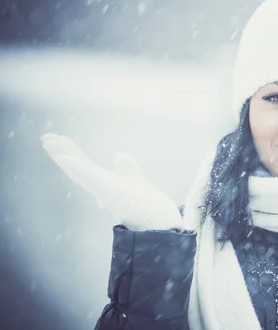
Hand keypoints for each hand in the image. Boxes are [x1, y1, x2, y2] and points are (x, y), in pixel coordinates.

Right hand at [41, 133, 182, 230]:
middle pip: (76, 164)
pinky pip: (85, 175)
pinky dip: (72, 165)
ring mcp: (98, 186)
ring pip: (75, 168)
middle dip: (61, 151)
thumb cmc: (144, 203)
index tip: (61, 143)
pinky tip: (62, 157)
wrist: (151, 219)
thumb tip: (120, 155)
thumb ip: (126, 168)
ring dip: (61, 154)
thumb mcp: (133, 177)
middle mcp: (98, 184)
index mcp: (104, 182)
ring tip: (47, 140)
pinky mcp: (102, 187)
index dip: (72, 154)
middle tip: (46, 138)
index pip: (84, 165)